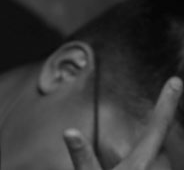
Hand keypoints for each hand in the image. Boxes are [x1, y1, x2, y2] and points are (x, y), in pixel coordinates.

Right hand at [64, 76, 182, 168]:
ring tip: (135, 153)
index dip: (167, 102)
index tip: (176, 81)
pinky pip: (158, 169)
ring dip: (153, 151)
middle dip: (156, 131)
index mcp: (141, 163)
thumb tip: (70, 132)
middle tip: (157, 112)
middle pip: (161, 144)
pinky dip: (152, 164)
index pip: (158, 125)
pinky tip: (134, 168)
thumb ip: (82, 156)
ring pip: (163, 159)